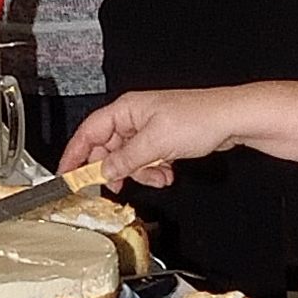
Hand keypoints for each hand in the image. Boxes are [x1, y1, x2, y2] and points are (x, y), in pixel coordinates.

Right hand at [62, 88, 241, 186]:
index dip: (75, 155)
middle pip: (108, 149)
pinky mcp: (163, 139)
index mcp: (125, 109)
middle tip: (116, 187)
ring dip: (140, 173)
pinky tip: (167, 173)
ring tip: (157, 177)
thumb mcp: (154, 145)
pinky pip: (147, 160)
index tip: (67, 176)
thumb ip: (124, 160)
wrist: (231, 119)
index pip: (88, 132)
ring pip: (129, 159)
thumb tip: (103, 172)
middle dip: (115, 170)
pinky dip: (154, 171)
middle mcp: (134, 117)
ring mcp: (148, 129)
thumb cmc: (198, 119)